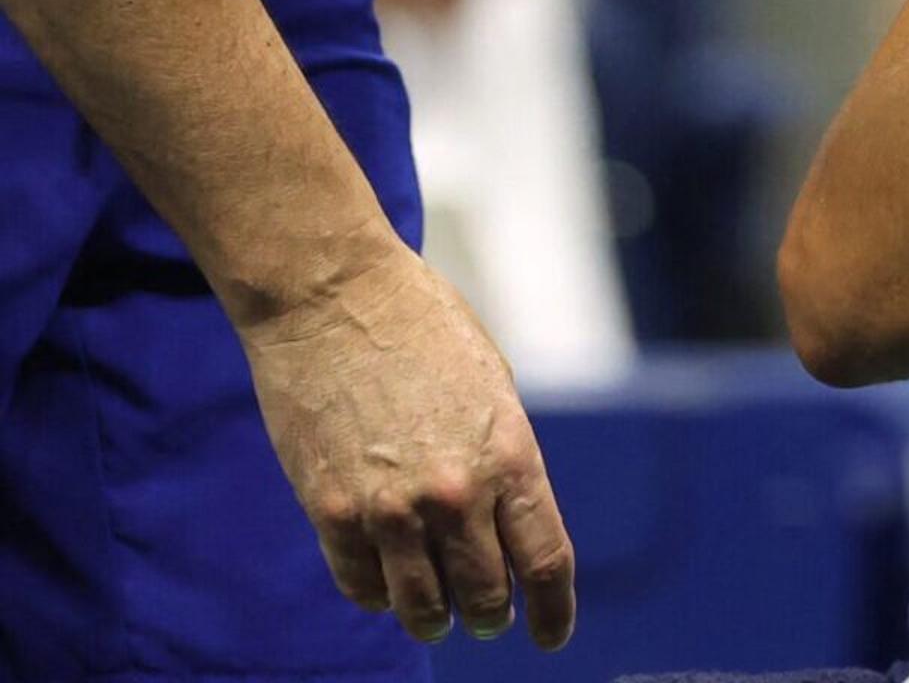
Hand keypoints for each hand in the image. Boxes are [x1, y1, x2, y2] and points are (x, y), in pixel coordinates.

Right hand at [236, 242, 576, 648]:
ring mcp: (388, 507)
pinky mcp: (330, 508)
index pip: (543, 562)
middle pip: (485, 592)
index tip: (552, 636)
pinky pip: (359, 582)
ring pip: (420, 603)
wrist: (335, 298)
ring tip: (438, 617)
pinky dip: (377, 594)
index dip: (552, 611)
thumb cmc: (425, 331)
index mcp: (510, 457)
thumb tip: (503, 522)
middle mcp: (454, 493)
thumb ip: (502, 460)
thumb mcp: (492, 390)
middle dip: (493, 614)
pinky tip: (385, 589)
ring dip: (434, 617)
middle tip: (492, 619)